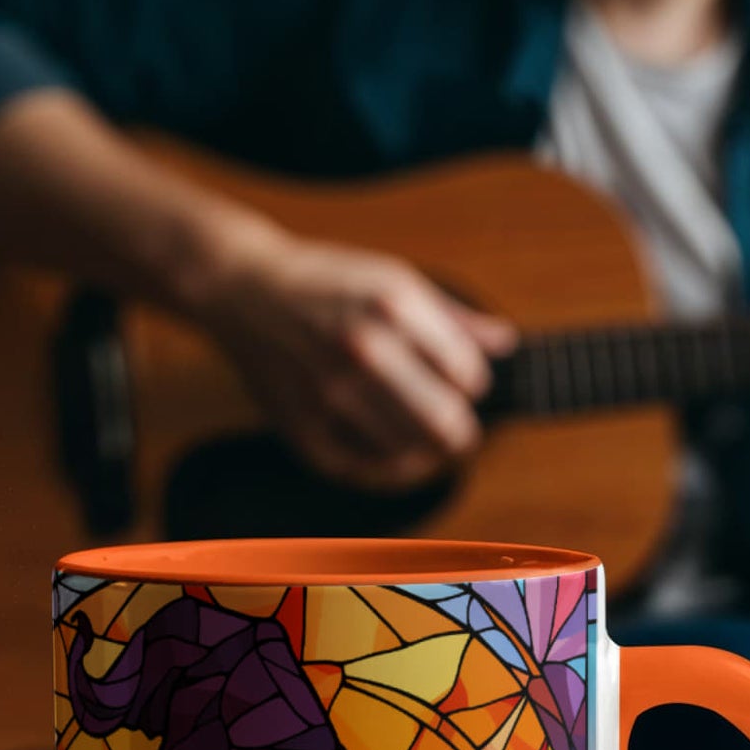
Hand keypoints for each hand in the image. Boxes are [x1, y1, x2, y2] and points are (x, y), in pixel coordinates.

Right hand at [187, 219, 515, 491]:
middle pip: (446, 423)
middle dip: (461, 431)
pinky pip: (367, 471)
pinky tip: (398, 458)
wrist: (243, 290)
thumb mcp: (394, 278)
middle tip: (458, 428)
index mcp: (393, 305)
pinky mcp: (304, 426)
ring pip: (412, 453)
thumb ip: (453, 317)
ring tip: (426, 441)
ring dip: (429, 453)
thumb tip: (506, 343)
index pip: (468, 374)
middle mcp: (363, 349)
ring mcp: (330, 392)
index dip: (473, 383)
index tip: (461, 381)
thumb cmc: (327, 281)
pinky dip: (392, 471)